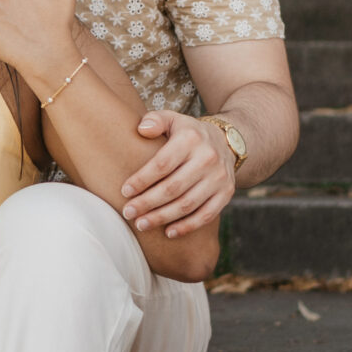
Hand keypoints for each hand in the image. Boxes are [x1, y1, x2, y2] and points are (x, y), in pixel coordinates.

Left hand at [121, 111, 235, 238]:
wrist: (227, 142)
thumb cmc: (187, 133)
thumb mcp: (172, 119)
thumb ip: (155, 120)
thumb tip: (142, 129)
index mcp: (191, 139)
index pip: (162, 164)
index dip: (142, 180)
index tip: (124, 192)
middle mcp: (208, 158)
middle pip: (173, 187)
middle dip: (147, 203)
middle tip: (128, 213)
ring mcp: (219, 178)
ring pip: (188, 204)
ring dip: (163, 217)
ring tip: (142, 224)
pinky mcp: (227, 193)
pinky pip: (207, 215)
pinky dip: (187, 226)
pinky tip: (169, 233)